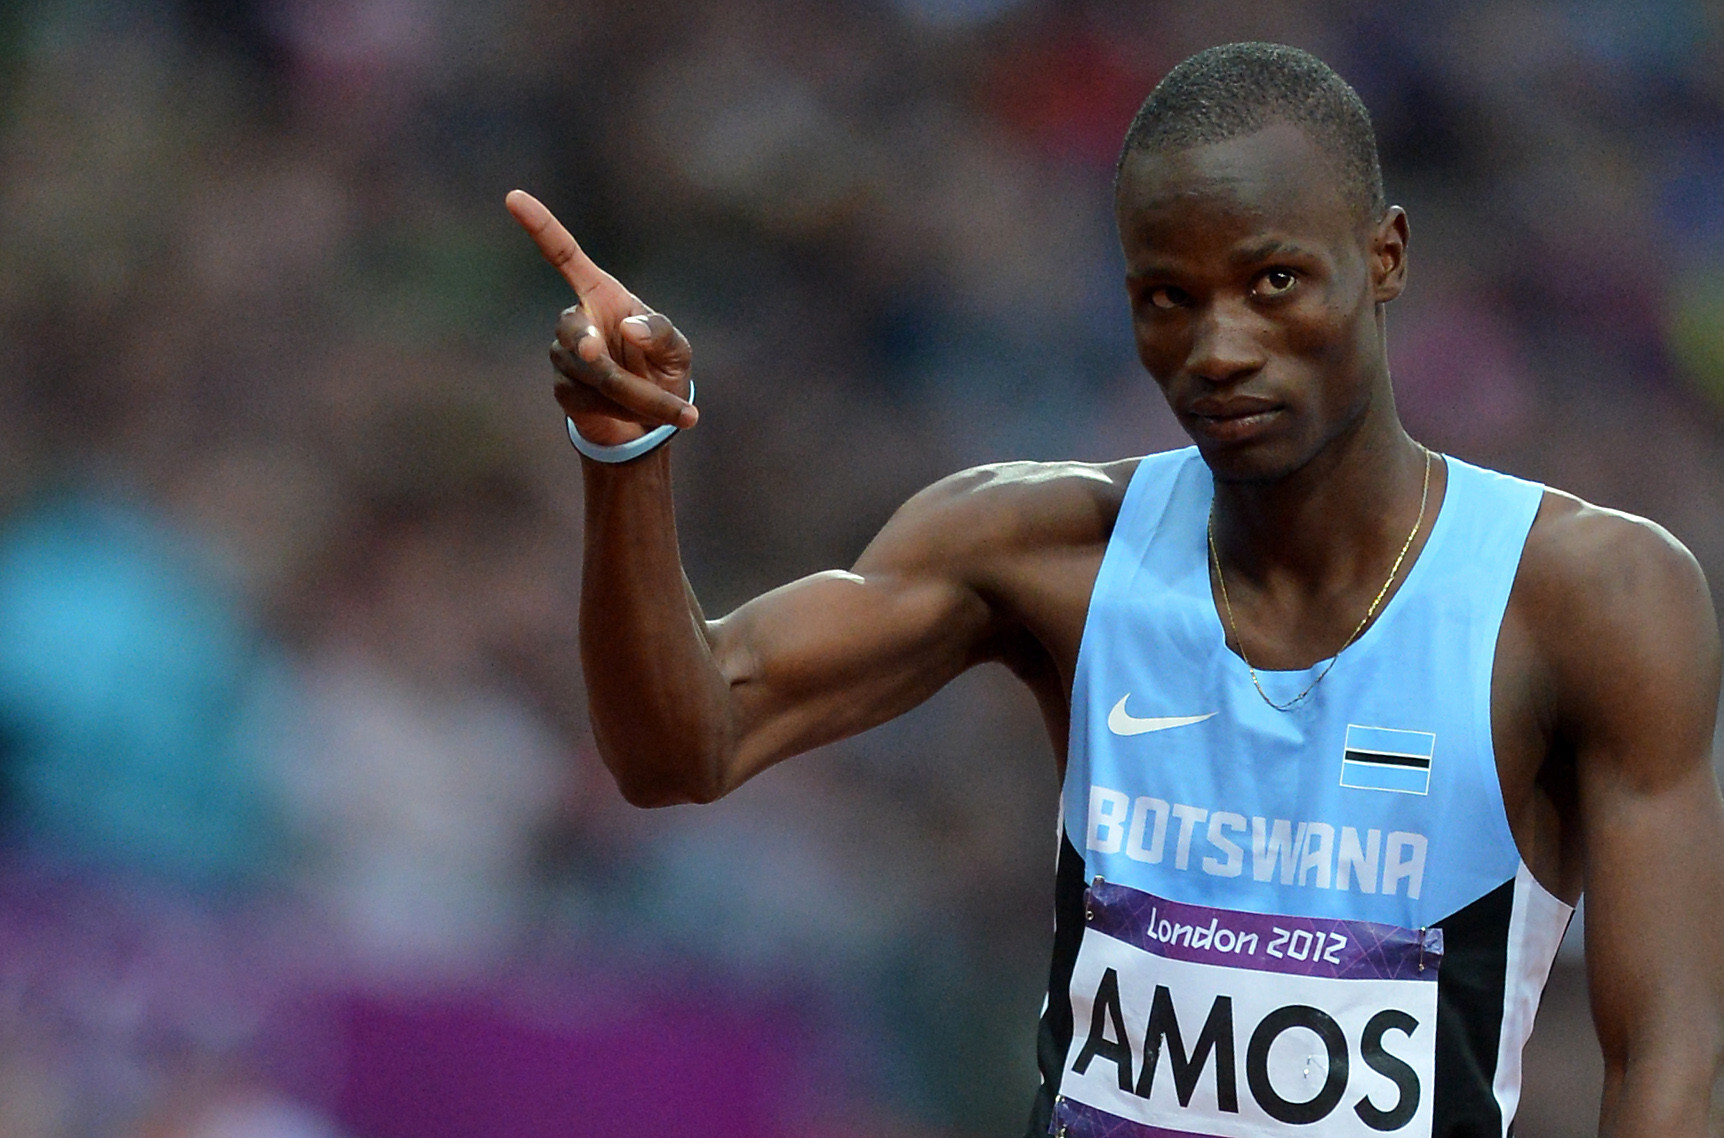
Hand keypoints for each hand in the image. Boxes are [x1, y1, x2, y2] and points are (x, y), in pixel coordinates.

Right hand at [505, 190, 695, 446]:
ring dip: (634, 392)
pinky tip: (635, 414)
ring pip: (590, 371)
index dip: (541, 227)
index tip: (514, 197)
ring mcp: (564, 355)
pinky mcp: (563, 389)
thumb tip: (627, 328)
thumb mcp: (676, 348)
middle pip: (575, 329)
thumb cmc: (662, 369)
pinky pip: (588, 398)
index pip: (564, 256)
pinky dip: (622, 409)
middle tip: (599, 355)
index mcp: (601, 294)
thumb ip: (659, 332)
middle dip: (595, 349)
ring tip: (663, 404)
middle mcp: (576, 320)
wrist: (650, 421)